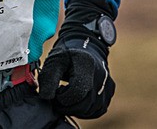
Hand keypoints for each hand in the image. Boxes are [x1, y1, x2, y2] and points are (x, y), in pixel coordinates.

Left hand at [38, 0, 115, 118]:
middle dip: (67, 106)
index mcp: (86, 65)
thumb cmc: (67, 54)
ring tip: (67, 96)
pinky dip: (85, 110)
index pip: (76, 93)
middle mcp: (101, 75)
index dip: (62, 97)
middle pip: (83, 105)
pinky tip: (77, 100)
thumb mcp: (54, 61)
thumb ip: (48, 79)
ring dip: (75, 109)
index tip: (56, 91)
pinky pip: (97, 110)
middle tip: (59, 97)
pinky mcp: (109, 92)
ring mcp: (107, 85)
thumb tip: (46, 98)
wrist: (85, 46)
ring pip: (90, 110)